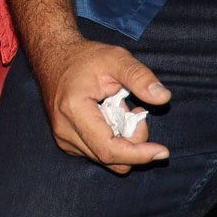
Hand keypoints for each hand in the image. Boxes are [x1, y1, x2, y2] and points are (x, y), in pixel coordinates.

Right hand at [32, 32, 170, 173]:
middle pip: (111, 159)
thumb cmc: (85, 57)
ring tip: (122, 111)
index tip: (162, 151)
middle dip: (134, 144)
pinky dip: (112, 142)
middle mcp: (65, 131)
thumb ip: (139, 77)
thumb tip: (164, 97)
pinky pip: (98, 154)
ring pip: (106, 160)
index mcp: (74, 111)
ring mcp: (63, 139)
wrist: (53, 57)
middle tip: (137, 113)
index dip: (139, 155)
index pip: (109, 150)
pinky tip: (111, 119)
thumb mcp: (116, 58)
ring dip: (123, 142)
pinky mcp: (66, 142)